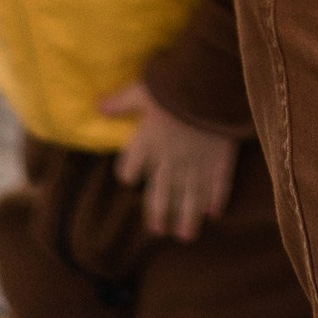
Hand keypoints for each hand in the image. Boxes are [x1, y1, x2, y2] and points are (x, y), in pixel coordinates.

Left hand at [97, 84, 237, 241]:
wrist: (213, 82)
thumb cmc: (176, 83)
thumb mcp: (143, 88)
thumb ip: (121, 102)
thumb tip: (97, 106)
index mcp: (147, 144)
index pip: (129, 169)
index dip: (128, 174)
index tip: (130, 178)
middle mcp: (168, 161)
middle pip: (159, 195)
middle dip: (158, 214)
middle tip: (158, 231)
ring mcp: (195, 164)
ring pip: (188, 199)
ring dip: (186, 218)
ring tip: (185, 235)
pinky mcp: (220, 160)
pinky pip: (218, 185)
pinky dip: (217, 199)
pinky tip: (215, 213)